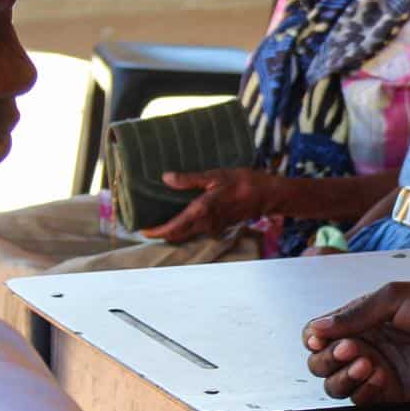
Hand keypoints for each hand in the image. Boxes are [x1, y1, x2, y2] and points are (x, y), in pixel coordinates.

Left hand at [140, 168, 277, 242]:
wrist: (267, 195)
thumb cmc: (243, 182)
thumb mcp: (215, 175)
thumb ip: (189, 179)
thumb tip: (166, 178)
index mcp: (202, 211)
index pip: (173, 228)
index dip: (156, 231)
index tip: (142, 230)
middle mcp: (206, 224)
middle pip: (177, 235)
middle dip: (161, 233)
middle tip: (147, 225)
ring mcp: (213, 227)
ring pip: (187, 234)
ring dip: (173, 231)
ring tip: (160, 219)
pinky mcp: (219, 226)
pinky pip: (197, 230)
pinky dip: (185, 226)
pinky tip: (181, 215)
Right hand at [304, 280, 409, 404]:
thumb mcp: (391, 298)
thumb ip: (354, 314)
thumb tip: (318, 327)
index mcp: (356, 322)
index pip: (317, 335)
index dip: (312, 339)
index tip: (318, 338)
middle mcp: (361, 347)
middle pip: (320, 365)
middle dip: (327, 360)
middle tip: (349, 349)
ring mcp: (373, 371)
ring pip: (336, 386)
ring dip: (343, 377)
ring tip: (365, 363)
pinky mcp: (389, 391)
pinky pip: (362, 400)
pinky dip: (363, 391)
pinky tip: (378, 376)